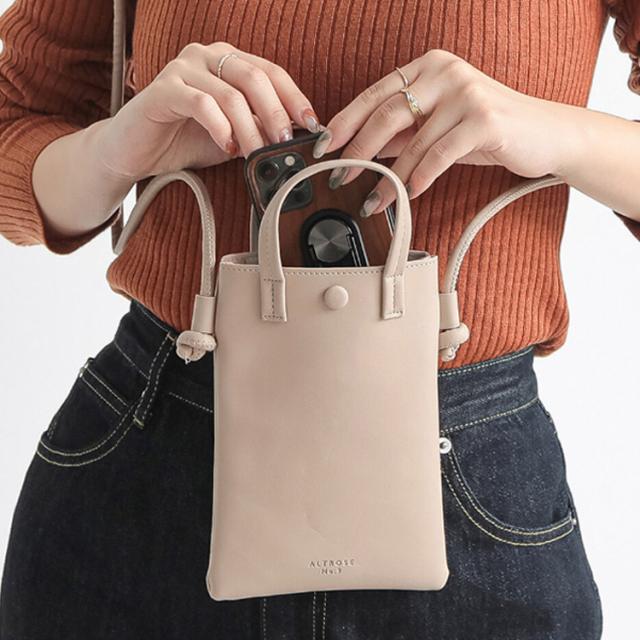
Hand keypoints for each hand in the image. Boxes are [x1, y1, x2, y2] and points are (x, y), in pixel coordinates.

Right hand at [98, 42, 320, 181]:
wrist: (136, 151)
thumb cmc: (185, 140)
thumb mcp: (234, 136)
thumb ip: (259, 129)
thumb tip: (296, 135)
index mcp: (227, 61)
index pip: (271, 72)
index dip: (295, 98)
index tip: (312, 125)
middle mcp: (206, 56)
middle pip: (255, 77)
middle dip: (276, 114)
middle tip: (285, 143)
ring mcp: (183, 68)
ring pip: (231, 94)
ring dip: (250, 129)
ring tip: (256, 154)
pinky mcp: (163, 89)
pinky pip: (202, 104)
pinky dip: (221, 129)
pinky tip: (228, 148)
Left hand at [313, 49, 581, 215]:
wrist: (545, 135)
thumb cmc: (487, 132)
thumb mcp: (439, 129)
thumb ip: (404, 134)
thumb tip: (361, 150)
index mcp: (428, 67)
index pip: (375, 94)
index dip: (345, 121)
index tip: (322, 146)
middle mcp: (445, 72)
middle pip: (386, 114)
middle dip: (357, 150)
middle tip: (339, 177)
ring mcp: (466, 92)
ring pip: (412, 140)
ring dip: (388, 177)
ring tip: (372, 201)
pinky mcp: (484, 119)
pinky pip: (439, 154)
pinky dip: (419, 177)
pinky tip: (408, 195)